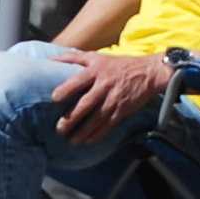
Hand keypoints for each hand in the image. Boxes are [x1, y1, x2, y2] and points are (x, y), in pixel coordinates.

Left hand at [48, 48, 169, 143]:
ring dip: (83, 131)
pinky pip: (109, 124)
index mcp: (95, 72)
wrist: (149, 72)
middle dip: (72, 118)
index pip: (78, 81)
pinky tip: (88, 141)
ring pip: (96, 118)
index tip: (54, 99)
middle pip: (85, 104)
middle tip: (59, 129)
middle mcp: (104, 86)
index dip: (66, 90)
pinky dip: (98, 134)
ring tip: (71, 140)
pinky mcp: (123, 109)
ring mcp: (114, 99)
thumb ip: (73, 58)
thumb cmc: (118, 64)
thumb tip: (50, 59)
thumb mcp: (96, 57)